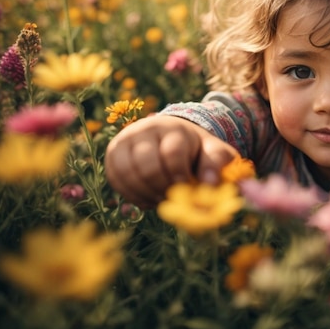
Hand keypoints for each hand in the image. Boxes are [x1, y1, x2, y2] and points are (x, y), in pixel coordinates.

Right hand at [104, 115, 238, 208]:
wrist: (172, 137)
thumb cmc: (196, 150)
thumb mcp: (213, 152)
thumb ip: (216, 164)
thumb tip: (209, 184)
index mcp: (174, 129)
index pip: (172, 154)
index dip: (180, 176)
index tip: (186, 187)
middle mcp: (146, 130)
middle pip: (147, 165)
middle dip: (162, 188)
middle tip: (173, 197)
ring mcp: (126, 140)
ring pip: (127, 173)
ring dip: (146, 194)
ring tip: (161, 199)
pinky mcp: (113, 154)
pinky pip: (116, 180)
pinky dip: (132, 195)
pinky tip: (149, 198)